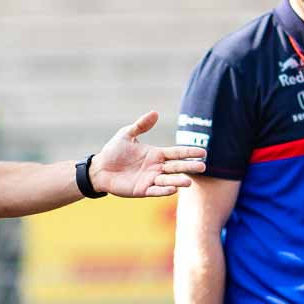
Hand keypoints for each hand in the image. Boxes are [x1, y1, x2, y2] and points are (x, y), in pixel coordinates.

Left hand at [91, 112, 206, 196]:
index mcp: (156, 154)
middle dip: (189, 167)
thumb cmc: (113, 151)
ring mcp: (150, 179)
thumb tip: (155, 113)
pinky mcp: (142, 190)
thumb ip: (141, 125)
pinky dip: (164, 191)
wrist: (99, 168)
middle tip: (203, 167)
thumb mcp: (126, 135)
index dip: (189, 152)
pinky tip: (173, 190)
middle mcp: (156, 167)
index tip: (203, 152)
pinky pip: (155, 191)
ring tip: (189, 182)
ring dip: (178, 181)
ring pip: (168, 180)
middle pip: (176, 167)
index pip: (177, 153)